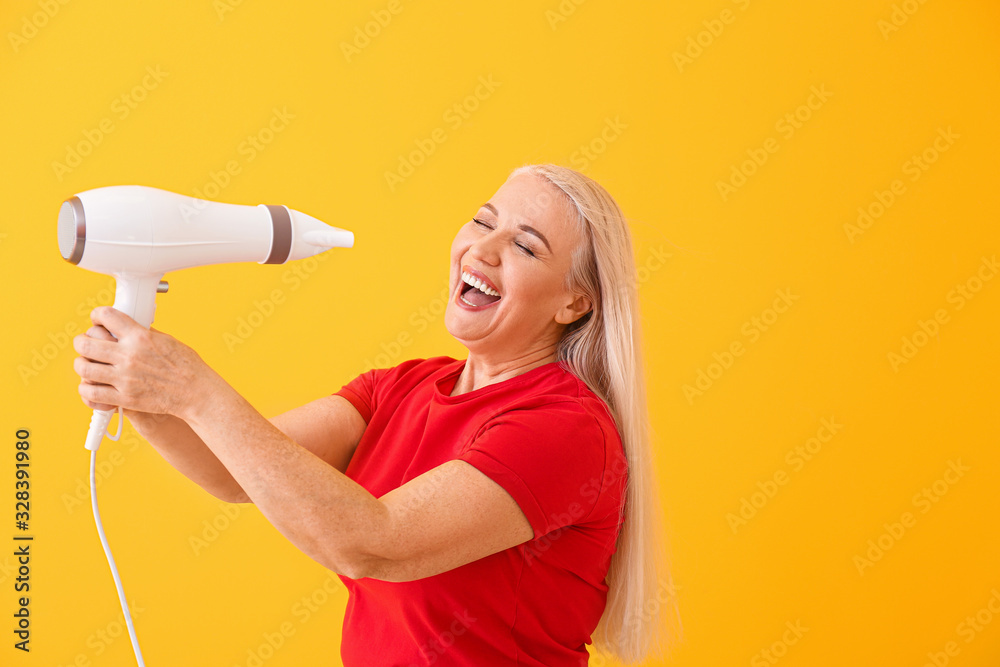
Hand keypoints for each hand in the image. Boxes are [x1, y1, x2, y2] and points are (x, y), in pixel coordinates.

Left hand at [73, 307, 218, 419]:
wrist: (196, 392)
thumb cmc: (187, 367)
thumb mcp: (167, 340)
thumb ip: (143, 333)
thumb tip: (128, 328)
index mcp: (141, 338)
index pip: (107, 317)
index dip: (97, 315)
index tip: (97, 319)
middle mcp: (129, 356)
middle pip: (86, 343)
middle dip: (81, 341)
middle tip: (84, 342)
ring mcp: (125, 378)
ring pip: (84, 368)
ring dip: (81, 364)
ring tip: (85, 364)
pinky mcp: (125, 398)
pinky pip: (92, 394)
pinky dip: (86, 390)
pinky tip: (91, 386)